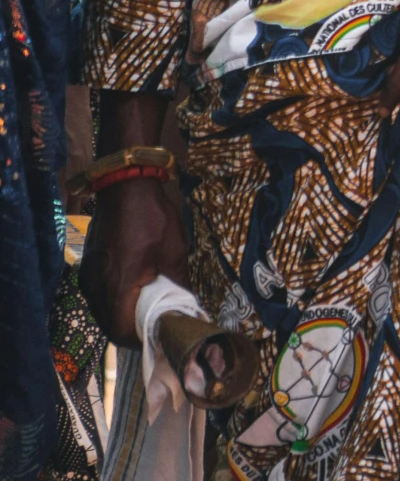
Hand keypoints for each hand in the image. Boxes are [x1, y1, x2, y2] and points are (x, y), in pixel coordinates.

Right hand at [82, 175, 188, 345]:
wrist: (125, 186)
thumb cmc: (153, 217)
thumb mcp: (175, 250)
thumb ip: (178, 281)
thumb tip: (187, 305)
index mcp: (118, 285)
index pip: (119, 330)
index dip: (139, 339)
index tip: (159, 336)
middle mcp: (96, 286)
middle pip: (108, 324)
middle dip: (131, 330)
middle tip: (155, 327)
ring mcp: (88, 277)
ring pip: (102, 311)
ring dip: (121, 316)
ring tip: (147, 313)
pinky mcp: (87, 267)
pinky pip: (98, 295)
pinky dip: (114, 302)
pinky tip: (133, 294)